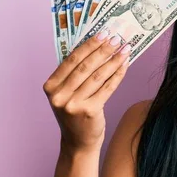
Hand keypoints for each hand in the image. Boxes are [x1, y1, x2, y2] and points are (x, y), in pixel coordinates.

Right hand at [43, 30, 130, 152]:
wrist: (77, 142)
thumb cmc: (75, 113)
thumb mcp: (67, 93)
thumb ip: (75, 74)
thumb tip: (97, 46)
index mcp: (51, 86)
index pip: (71, 60)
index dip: (88, 45)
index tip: (102, 33)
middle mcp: (59, 96)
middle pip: (85, 66)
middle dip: (103, 50)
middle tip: (117, 38)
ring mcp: (73, 104)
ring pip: (97, 76)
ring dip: (113, 60)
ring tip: (125, 49)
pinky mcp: (89, 111)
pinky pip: (106, 88)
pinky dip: (117, 74)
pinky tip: (125, 65)